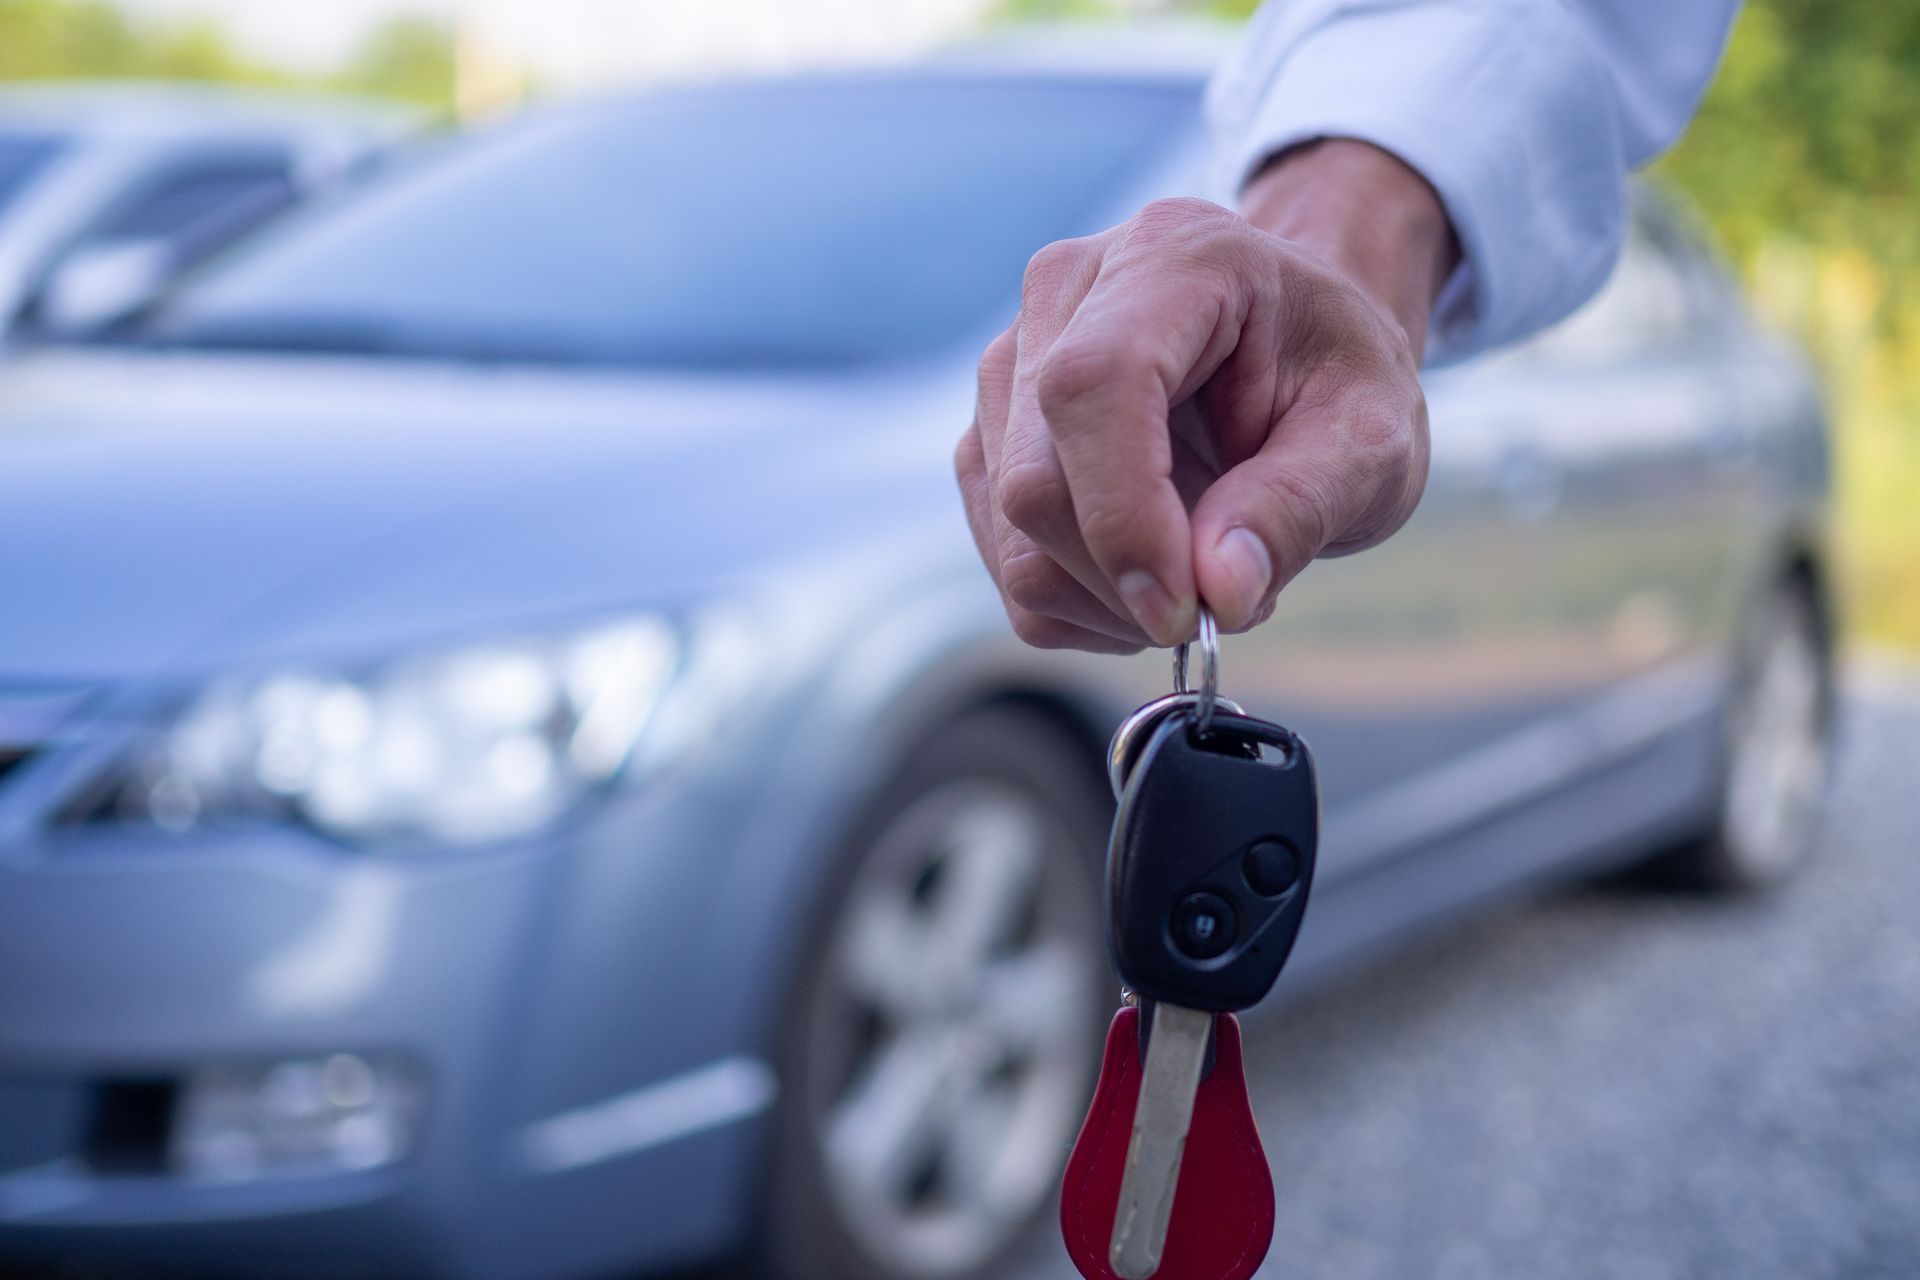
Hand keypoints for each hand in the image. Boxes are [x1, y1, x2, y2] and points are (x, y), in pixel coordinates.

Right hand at [956, 139, 1457, 650]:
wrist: (1295, 348)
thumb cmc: (1336, 378)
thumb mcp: (1370, 439)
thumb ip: (1299, 508)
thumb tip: (1220, 592)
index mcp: (1173, 256)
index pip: (1095, 385)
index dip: (1124, 514)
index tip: (1185, 609)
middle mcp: (1065, 292)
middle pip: (1036, 483)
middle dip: (1129, 583)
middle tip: (1231, 599)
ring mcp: (1010, 364)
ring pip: (1013, 536)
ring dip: (1110, 600)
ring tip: (1204, 571)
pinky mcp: (991, 434)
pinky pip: (1006, 561)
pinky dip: (1081, 602)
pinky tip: (1154, 570)